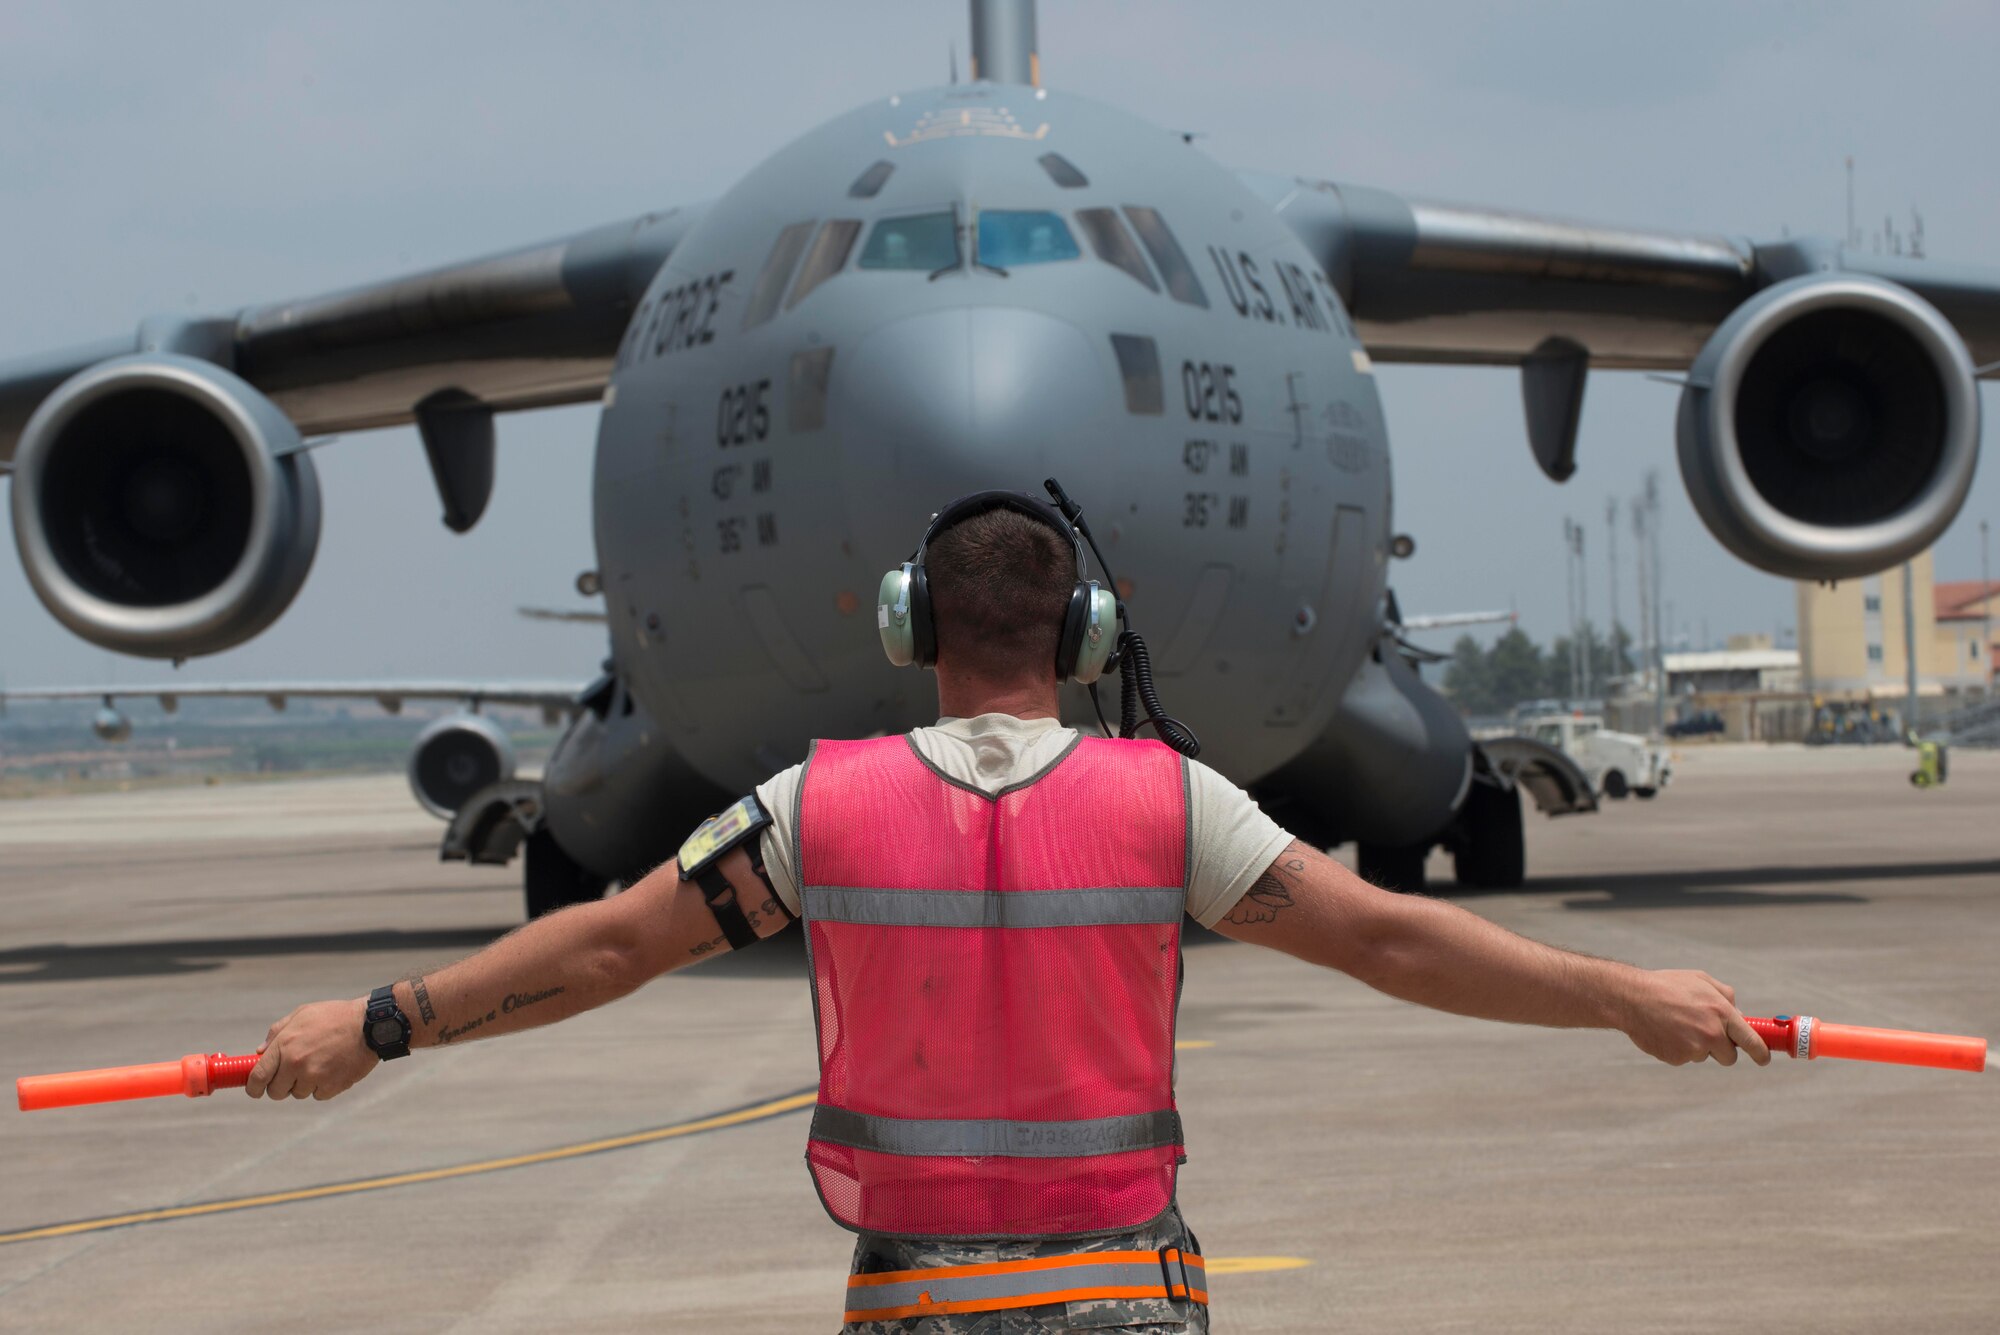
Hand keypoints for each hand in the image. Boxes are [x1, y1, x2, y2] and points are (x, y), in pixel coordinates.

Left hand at [246, 997, 378, 1100]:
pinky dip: (323, 1086)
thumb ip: (277, 1033)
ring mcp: (314, 1077)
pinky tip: (332, 1069)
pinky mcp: (332, 1086)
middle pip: (276, 1092)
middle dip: (280, 1086)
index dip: (253, 1088)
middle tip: (291, 1076)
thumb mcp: (302, 1014)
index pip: (258, 1077)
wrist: (370, 1024)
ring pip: (298, 1094)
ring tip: (319, 1064)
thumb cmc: (335, 1016)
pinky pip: (318, 1095)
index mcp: (285, 1046)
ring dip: (304, 1084)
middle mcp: (296, 1064)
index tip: (255, 1090)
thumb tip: (260, 1052)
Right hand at [1618, 969, 1770, 1066]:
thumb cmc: (1666, 985)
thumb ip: (1725, 996)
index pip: (1752, 1040)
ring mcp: (1694, 1048)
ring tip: (1675, 1024)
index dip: (1761, 1053)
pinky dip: (1677, 1048)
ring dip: (1695, 1045)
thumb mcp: (1700, 980)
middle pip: (1729, 1056)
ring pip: (1704, 1056)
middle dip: (1722, 1049)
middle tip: (1705, 1034)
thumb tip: (1740, 1014)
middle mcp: (1711, 1033)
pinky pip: (1684, 1058)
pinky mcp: (1677, 1058)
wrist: (1630, 998)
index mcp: (1721, 1012)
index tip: (1764, 1058)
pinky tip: (1665, 1032)